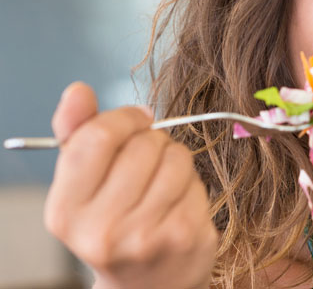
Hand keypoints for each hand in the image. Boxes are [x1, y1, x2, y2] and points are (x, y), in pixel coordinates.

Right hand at [44, 82, 217, 288]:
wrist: (145, 287)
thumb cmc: (112, 221)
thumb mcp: (82, 184)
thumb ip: (77, 134)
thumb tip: (77, 91)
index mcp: (66, 211)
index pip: (99, 136)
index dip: (124, 118)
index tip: (136, 121)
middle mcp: (103, 230)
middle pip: (145, 144)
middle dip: (153, 140)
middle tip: (148, 162)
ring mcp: (148, 237)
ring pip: (177, 157)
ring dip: (175, 160)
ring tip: (162, 183)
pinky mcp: (187, 237)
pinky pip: (198, 180)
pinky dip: (192, 184)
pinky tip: (178, 204)